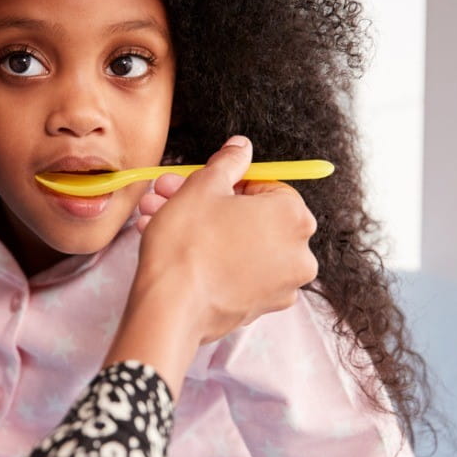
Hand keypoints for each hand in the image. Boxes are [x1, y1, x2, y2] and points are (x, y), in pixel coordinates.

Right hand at [108, 136, 317, 396]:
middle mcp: (299, 253)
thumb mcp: (204, 187)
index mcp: (294, 216)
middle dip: (204, 204)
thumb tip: (242, 147)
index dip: (225, 182)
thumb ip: (229, 162)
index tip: (198, 184)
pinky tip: (175, 252)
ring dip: (200, 229)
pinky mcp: (261, 308)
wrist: (170, 308)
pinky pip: (238, 273)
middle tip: (168, 196)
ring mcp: (282, 285)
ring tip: (156, 220)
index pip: (263, 185)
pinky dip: (212, 260)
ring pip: (239, 244)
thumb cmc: (188, 244)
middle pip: (249, 216)